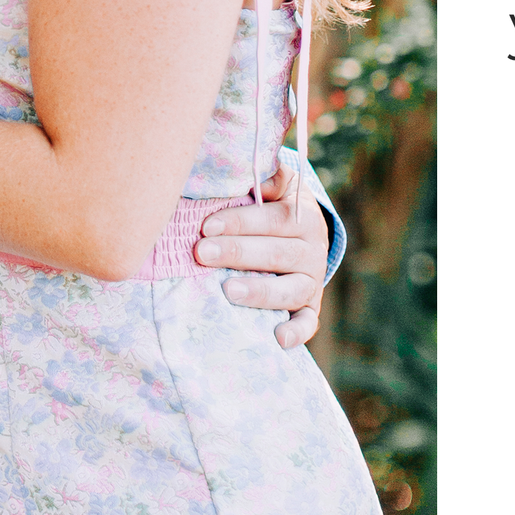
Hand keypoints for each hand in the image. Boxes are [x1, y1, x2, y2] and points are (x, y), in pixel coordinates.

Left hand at [196, 164, 329, 348]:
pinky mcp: (310, 308)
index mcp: (303, 216)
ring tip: (227, 291)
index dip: (240, 221)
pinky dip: (296, 333)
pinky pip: (308, 323)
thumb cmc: (273, 206)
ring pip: (290, 290)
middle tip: (202, 254)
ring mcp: (312, 282)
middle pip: (277, 254)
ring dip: (259, 292)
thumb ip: (266, 176)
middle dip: (237, 253)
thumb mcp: (276, 186)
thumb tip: (253, 175)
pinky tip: (277, 339)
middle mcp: (312, 250)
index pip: (273, 219)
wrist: (303, 235)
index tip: (206, 226)